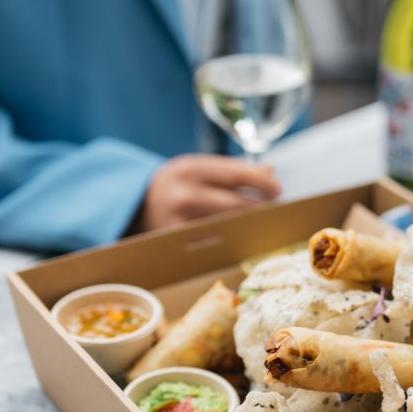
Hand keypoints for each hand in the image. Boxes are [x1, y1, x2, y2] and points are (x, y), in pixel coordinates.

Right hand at [133, 155, 280, 231]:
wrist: (135, 204)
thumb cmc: (175, 184)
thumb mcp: (197, 168)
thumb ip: (231, 169)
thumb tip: (269, 173)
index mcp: (191, 168)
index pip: (236, 174)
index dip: (262, 183)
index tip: (277, 190)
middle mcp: (184, 194)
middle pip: (235, 204)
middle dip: (261, 208)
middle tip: (276, 211)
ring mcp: (179, 221)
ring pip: (227, 226)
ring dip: (249, 225)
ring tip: (264, 223)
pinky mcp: (178, 243)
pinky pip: (213, 243)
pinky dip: (231, 239)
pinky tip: (241, 237)